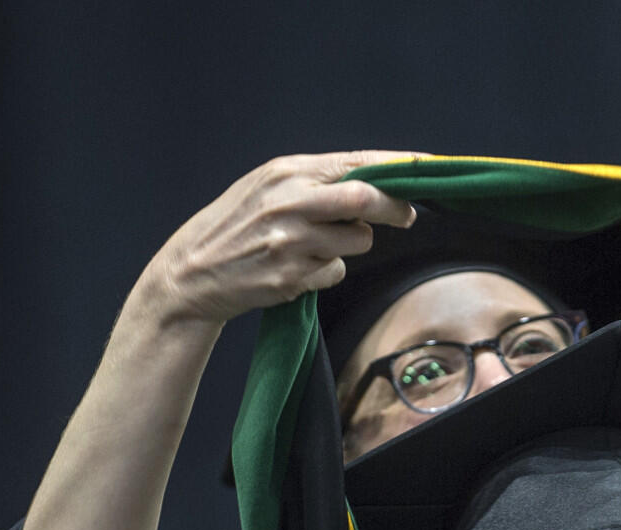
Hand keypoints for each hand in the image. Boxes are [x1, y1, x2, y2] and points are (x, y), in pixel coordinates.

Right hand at [144, 150, 420, 325]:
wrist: (191, 271)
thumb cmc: (237, 225)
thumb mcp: (267, 187)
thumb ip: (315, 181)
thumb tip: (377, 181)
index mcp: (285, 173)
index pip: (355, 163)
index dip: (398, 166)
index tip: (429, 167)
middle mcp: (289, 202)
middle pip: (366, 199)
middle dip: (396, 208)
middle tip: (408, 216)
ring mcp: (290, 241)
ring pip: (357, 240)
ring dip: (351, 244)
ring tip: (316, 245)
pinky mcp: (291, 277)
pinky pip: (336, 272)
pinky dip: (328, 271)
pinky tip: (297, 269)